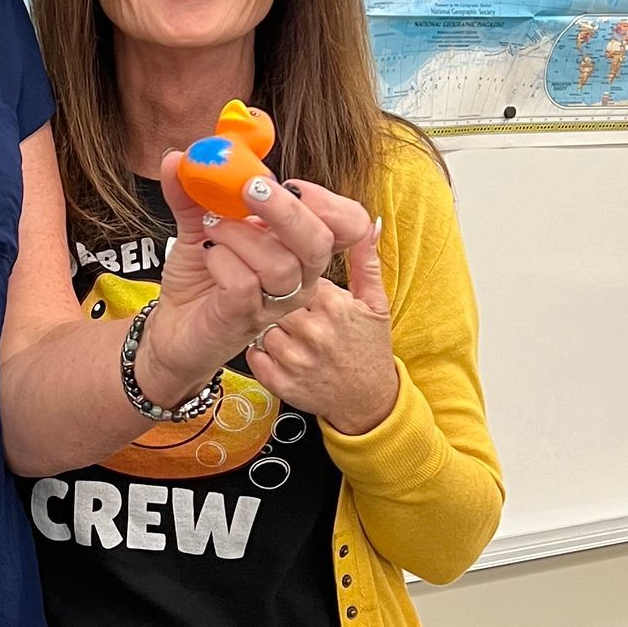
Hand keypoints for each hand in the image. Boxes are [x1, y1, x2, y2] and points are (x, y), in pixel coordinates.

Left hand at [136, 157, 374, 408]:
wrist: (172, 328)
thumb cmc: (200, 278)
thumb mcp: (199, 224)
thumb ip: (193, 191)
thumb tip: (177, 157)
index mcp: (297, 246)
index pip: (347, 226)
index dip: (329, 202)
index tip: (291, 182)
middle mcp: (296, 276)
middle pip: (320, 243)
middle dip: (286, 211)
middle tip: (249, 188)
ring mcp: (273, 302)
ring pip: (280, 264)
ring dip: (240, 234)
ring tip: (211, 227)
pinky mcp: (244, 319)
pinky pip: (244, 285)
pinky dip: (222, 259)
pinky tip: (207, 253)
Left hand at [245, 218, 399, 434]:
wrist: (367, 403)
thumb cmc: (369, 350)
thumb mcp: (375, 304)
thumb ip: (366, 262)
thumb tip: (369, 224)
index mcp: (333, 305)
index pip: (291, 268)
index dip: (286, 266)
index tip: (285, 265)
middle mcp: (312, 331)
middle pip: (267, 292)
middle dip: (267, 288)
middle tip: (272, 291)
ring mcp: (294, 359)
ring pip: (257, 322)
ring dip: (263, 321)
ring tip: (281, 326)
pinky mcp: (279, 382)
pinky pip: (252, 354)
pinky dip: (258, 350)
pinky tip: (275, 349)